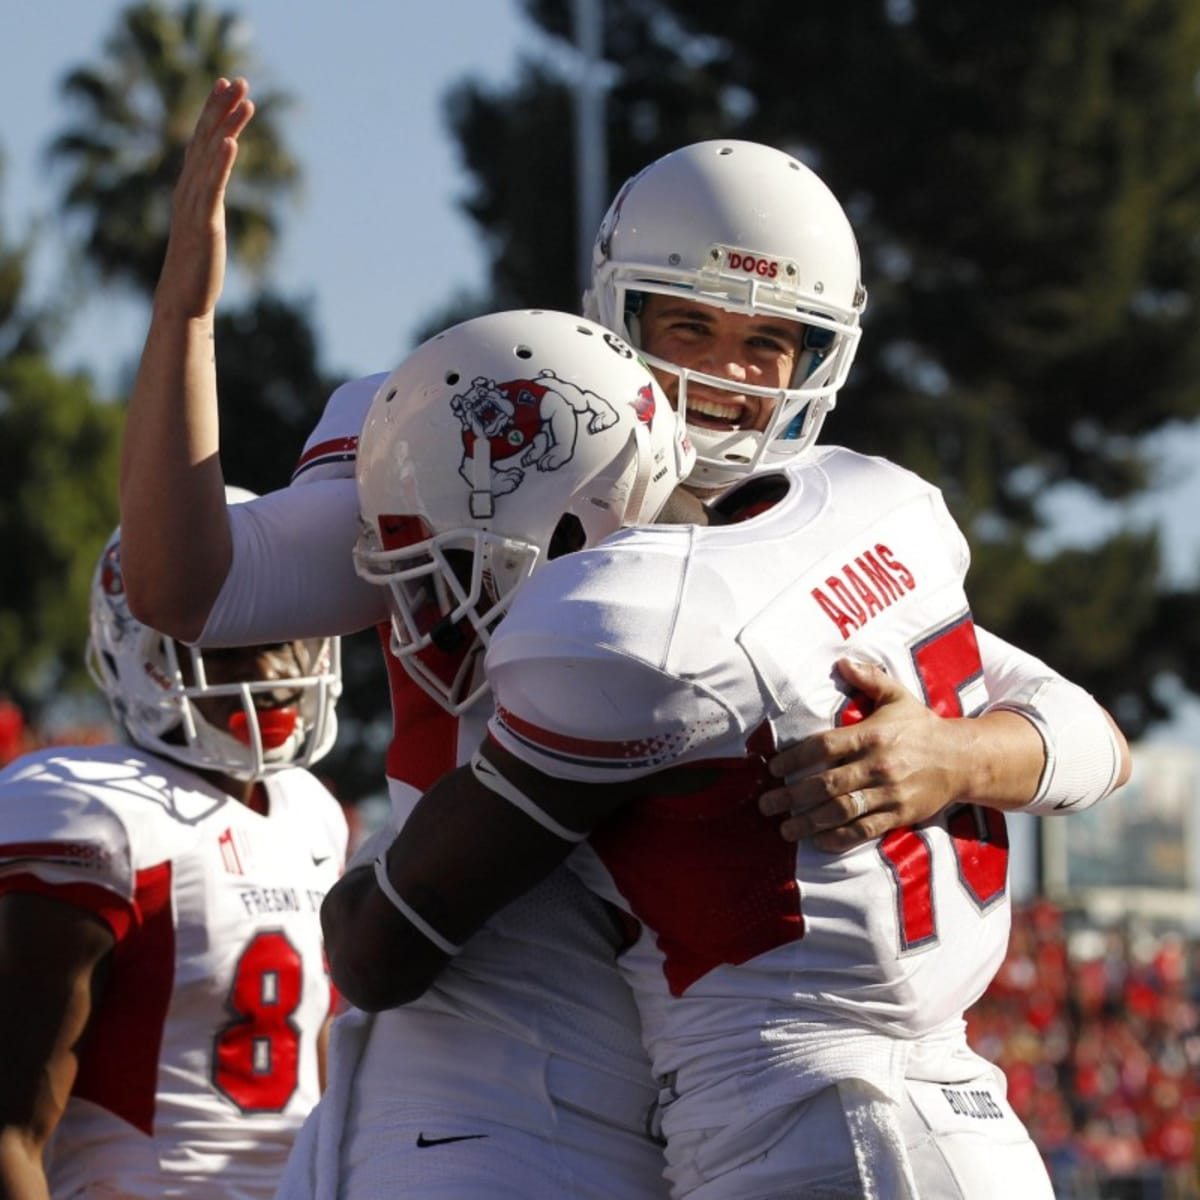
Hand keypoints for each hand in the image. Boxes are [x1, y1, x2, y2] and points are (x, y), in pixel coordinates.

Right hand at [157, 77, 254, 319]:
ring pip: (211, 157)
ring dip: (228, 126)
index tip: (226, 85)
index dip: (213, 112)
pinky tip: (231, 142)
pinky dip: (221, 163)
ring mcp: (194, 204)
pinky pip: (212, 187)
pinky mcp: (204, 223)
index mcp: (190, 189)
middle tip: (237, 79)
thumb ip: (209, 204)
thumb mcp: (205, 227)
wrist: (183, 299)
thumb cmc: (196, 267)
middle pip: (204, 139)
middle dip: (220, 108)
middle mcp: (188, 189)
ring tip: (245, 101)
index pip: (201, 141)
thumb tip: (216, 194)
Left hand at [759, 658, 965, 849]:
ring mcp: (889, 793)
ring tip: (785, 828)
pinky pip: (865, 830)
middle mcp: (877, 765)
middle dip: (792, 796)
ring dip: (809, 822)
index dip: (794, 758)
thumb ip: (869, 679)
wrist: (963, 759)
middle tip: (766, 804)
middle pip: (826, 783)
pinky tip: (818, 841)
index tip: (773, 769)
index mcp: (871, 735)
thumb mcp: (897, 697)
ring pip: (842, 811)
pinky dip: (839, 838)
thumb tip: (843, 661)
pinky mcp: (900, 815)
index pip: (823, 747)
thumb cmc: (922, 726)